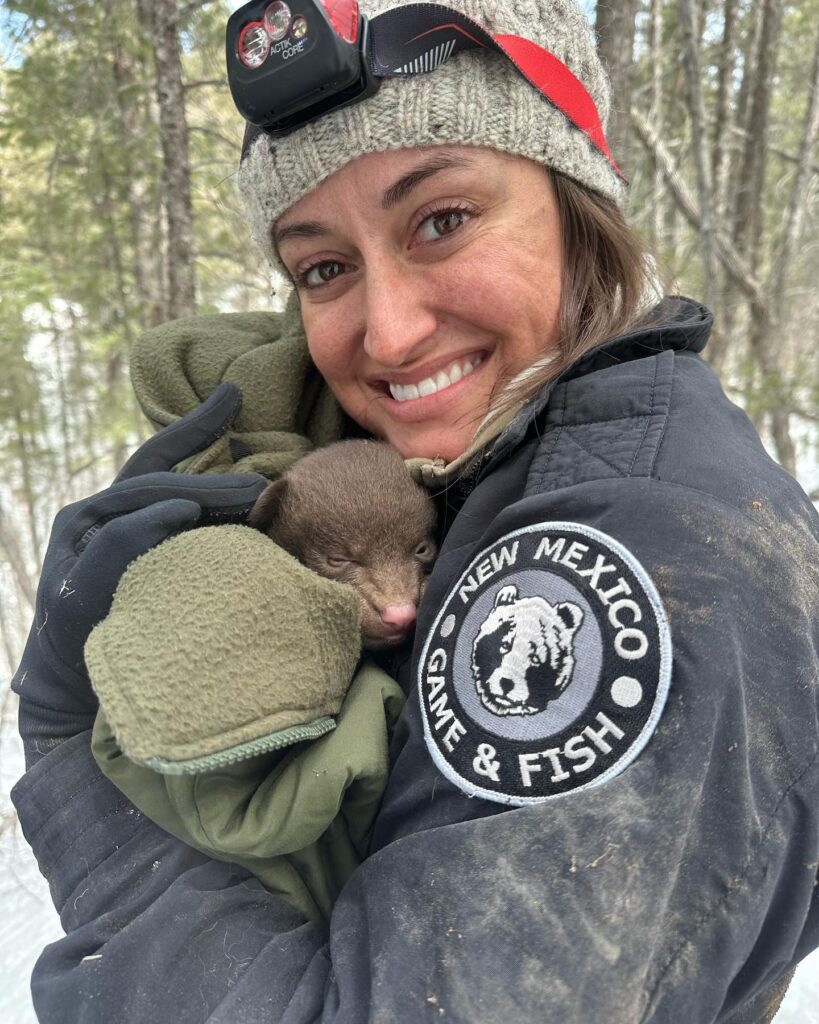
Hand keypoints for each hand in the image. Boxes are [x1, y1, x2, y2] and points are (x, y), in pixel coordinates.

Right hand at [12, 383, 266, 758]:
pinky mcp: (71, 583)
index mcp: (115, 510)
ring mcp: (74, 546)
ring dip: (196, 493)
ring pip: (139, 500)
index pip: (158, 457)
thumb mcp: (169, 573)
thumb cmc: (137, 628)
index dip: (196, 424)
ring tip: (245, 492)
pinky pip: (113, 542)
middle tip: (265, 477)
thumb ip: (196, 537)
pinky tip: (184, 515)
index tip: (234, 393)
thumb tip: (258, 509)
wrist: (80, 697)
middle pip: (157, 476)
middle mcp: (89, 517)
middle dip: (213, 472)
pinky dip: (149, 525)